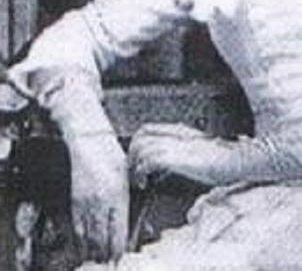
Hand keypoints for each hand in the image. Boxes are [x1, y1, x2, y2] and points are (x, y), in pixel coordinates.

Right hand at [68, 132, 128, 262]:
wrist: (89, 142)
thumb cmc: (112, 156)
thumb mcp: (126, 176)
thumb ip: (127, 200)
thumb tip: (128, 224)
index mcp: (119, 196)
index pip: (118, 233)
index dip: (119, 250)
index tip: (121, 259)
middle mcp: (102, 202)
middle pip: (103, 239)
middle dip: (107, 255)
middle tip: (111, 264)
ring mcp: (87, 203)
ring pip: (88, 238)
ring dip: (93, 253)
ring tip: (98, 262)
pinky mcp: (75, 201)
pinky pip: (77, 228)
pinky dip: (80, 242)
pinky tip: (83, 249)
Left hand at [128, 122, 231, 187]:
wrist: (236, 161)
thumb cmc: (225, 159)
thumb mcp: (202, 150)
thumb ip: (186, 150)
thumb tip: (174, 161)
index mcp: (182, 132)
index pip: (149, 129)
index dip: (138, 143)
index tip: (137, 160)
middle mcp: (176, 135)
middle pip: (141, 135)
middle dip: (132, 153)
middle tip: (134, 170)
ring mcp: (175, 145)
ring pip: (141, 146)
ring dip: (135, 164)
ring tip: (139, 180)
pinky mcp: (175, 158)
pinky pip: (148, 161)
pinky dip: (142, 172)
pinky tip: (146, 183)